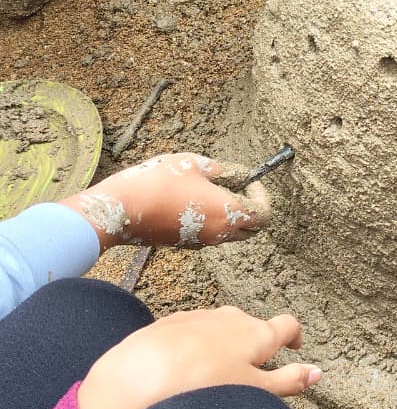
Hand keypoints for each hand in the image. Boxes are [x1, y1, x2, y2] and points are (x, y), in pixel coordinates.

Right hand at [61, 152, 270, 250]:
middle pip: (251, 228)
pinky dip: (212, 221)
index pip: (264, 214)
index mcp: (228, 213)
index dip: (262, 195)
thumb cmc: (158, 183)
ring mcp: (201, 243)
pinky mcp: (185, 245)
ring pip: (230, 233)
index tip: (251, 180)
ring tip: (210, 190)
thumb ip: (221, 169)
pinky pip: (210, 235)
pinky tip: (193, 201)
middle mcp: (219, 233)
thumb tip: (236, 174)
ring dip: (230, 215)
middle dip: (251, 208)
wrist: (120, 211)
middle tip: (236, 186)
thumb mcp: (193, 164)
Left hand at [77, 305, 319, 408]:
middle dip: (255, 346)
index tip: (294, 348)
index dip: (294, 337)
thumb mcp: (254, 392)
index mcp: (256, 333)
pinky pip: (192, 331)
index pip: (287, 325)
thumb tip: (319, 372)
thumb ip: (288, 381)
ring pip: (221, 328)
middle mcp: (231, 317)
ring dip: (224, 345)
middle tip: (250, 373)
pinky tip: (184, 368)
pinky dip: (196, 346)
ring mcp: (199, 317)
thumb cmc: (203, 387)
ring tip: (214, 374)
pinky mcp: (171, 322)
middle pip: (252, 327)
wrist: (139, 375)